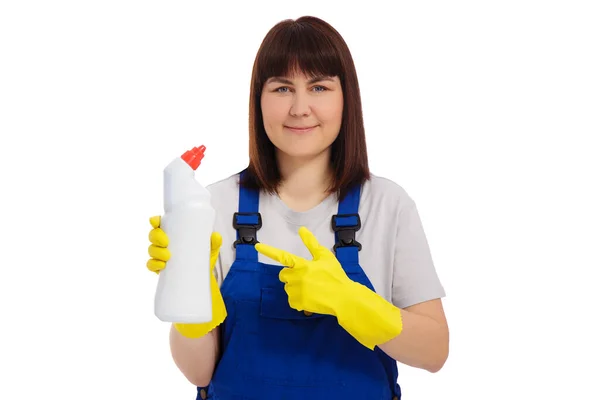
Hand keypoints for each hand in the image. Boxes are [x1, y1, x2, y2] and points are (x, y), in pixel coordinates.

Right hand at [147, 216, 226, 337]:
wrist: (202, 281)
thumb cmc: (202, 260)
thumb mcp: (209, 251)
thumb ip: (213, 243)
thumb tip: (215, 236)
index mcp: (175, 235)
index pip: (160, 225)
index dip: (155, 221)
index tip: (156, 222)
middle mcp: (166, 245)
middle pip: (153, 236)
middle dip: (156, 238)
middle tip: (167, 244)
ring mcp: (162, 257)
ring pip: (151, 251)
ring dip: (155, 252)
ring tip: (167, 257)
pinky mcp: (161, 270)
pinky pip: (151, 266)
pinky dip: (154, 265)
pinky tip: (160, 267)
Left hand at [255, 226, 402, 349]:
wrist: (343, 298)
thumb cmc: (335, 276)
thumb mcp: (325, 257)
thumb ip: (311, 243)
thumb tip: (302, 229)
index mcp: (302, 265)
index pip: (282, 256)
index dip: (268, 250)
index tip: (257, 246)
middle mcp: (296, 278)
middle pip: (284, 274)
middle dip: (292, 275)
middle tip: (308, 277)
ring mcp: (296, 291)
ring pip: (288, 288)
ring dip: (296, 288)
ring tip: (313, 289)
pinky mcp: (297, 303)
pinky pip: (292, 300)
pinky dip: (299, 300)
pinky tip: (311, 298)